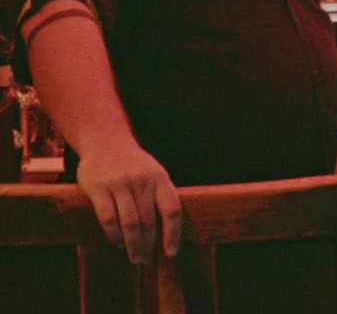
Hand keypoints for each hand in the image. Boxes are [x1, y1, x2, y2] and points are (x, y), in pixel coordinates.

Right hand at [76, 143, 181, 263]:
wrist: (106, 141)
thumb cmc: (134, 165)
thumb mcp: (154, 174)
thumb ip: (160, 197)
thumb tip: (167, 233)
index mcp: (160, 179)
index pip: (172, 210)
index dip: (173, 234)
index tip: (171, 253)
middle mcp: (142, 182)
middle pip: (149, 221)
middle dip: (148, 245)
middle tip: (145, 260)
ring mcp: (120, 184)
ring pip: (130, 223)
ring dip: (132, 245)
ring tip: (135, 257)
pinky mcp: (99, 188)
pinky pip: (108, 218)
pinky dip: (114, 235)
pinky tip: (117, 242)